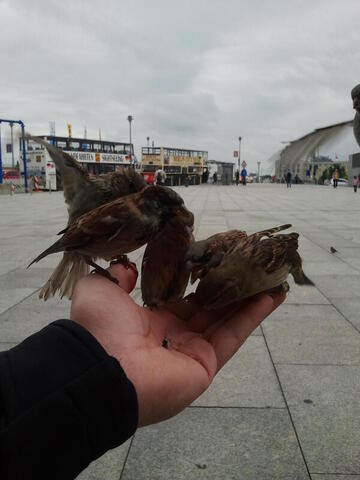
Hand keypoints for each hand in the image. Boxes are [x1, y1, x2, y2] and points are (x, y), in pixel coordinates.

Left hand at [70, 264, 284, 426]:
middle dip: (232, 288)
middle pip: (211, 308)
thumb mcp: (100, 289)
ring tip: (272, 277)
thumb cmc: (100, 326)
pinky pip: (233, 335)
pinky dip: (254, 316)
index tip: (219, 261)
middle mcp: (174, 336)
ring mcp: (192, 352)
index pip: (184, 299)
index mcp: (151, 320)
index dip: (202, 281)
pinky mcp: (206, 364)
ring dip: (250, 299)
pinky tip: (273, 296)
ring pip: (227, 319)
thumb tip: (127, 268)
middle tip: (253, 266)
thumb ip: (117, 276)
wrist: (99, 366)